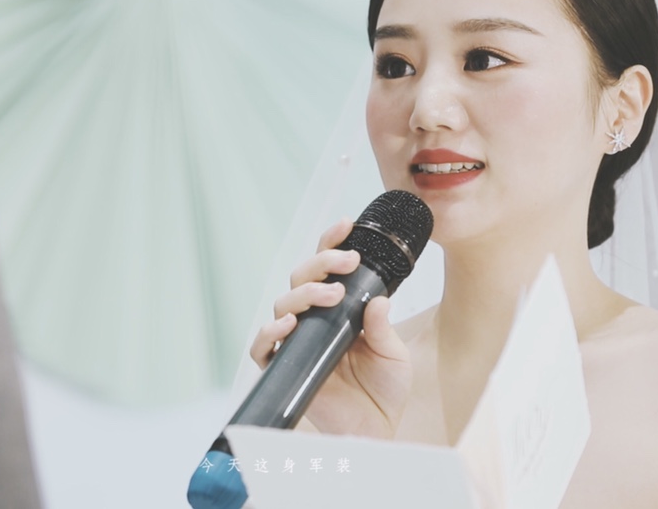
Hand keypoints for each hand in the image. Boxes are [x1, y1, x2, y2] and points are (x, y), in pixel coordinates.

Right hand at [248, 217, 412, 438]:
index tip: (346, 225)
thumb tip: (376, 297)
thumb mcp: (393, 354)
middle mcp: (314, 319)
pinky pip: (264, 346)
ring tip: (331, 295)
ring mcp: (297, 341)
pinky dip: (270, 332)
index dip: (331, 244)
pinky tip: (289, 324)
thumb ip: (382, 327)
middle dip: (322, 263)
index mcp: (339, 309)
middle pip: (302, 278)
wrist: (376, 431)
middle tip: (347, 262)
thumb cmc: (384, 390)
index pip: (328, 269)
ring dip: (304, 293)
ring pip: (283, 302)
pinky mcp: (285, 367)